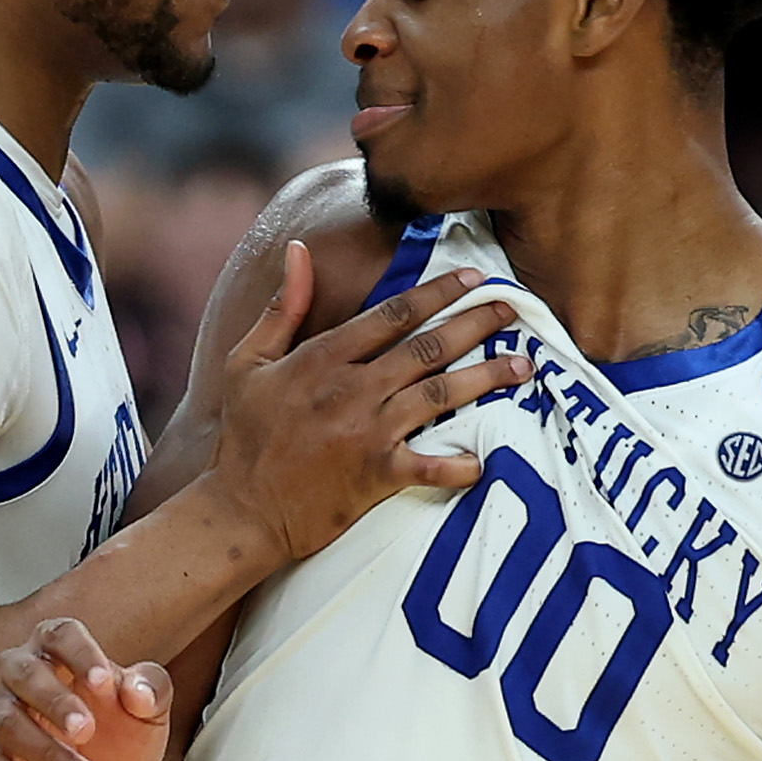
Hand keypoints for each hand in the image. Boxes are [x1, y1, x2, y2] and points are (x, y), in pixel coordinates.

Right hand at [0, 618, 171, 760]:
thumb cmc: (122, 739)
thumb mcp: (150, 716)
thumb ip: (152, 691)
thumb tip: (138, 689)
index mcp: (59, 652)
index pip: (60, 635)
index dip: (79, 654)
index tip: (104, 683)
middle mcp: (20, 676)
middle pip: (22, 671)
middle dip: (53, 701)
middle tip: (86, 731)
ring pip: (3, 720)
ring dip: (43, 750)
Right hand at [204, 245, 530, 562]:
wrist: (239, 510)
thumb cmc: (244, 437)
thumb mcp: (247, 363)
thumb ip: (282, 307)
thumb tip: (297, 250)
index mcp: (321, 358)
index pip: (391, 314)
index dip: (436, 292)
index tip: (472, 277)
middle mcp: (351, 390)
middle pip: (426, 347)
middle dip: (475, 323)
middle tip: (513, 308)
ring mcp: (367, 433)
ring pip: (440, 396)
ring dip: (486, 378)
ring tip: (522, 365)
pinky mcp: (376, 477)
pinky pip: (429, 466)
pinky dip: (459, 464)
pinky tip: (486, 459)